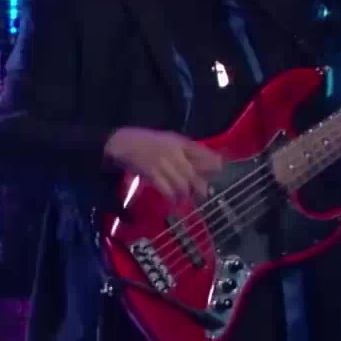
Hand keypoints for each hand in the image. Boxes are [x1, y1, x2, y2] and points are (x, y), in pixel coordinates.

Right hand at [104, 127, 224, 202]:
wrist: (120, 142)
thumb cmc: (144, 141)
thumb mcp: (167, 139)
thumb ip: (184, 149)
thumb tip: (203, 161)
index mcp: (179, 142)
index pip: (202, 153)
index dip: (214, 163)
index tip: (221, 170)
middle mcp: (174, 152)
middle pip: (193, 173)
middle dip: (200, 186)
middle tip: (204, 194)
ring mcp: (163, 163)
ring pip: (181, 183)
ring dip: (185, 194)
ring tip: (186, 199)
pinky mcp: (152, 173)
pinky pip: (166, 188)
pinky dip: (171, 196)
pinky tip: (174, 200)